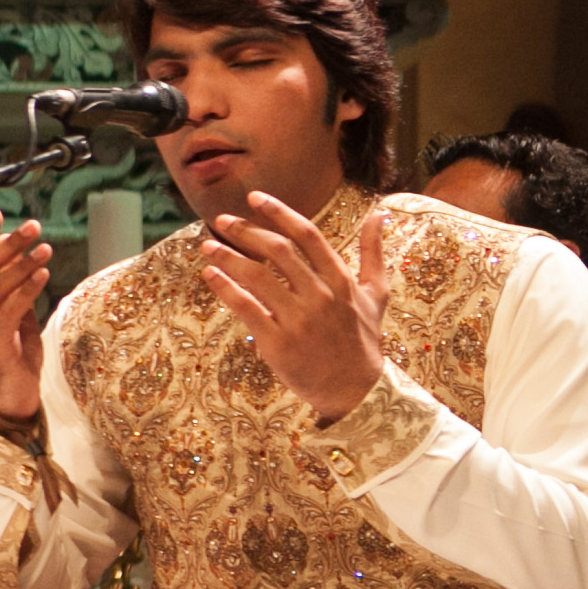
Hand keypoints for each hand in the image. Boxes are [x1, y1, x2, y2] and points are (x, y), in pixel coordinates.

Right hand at [0, 208, 54, 424]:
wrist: (10, 396)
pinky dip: (26, 291)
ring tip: (45, 248)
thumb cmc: (14, 354)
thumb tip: (21, 254)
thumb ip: (14, 288)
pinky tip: (42, 275)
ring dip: (23, 264)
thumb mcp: (16, 315)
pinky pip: (10, 311)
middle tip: (32, 226)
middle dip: (8, 244)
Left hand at [201, 193, 389, 425]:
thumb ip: (373, 252)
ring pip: (257, 277)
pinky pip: (246, 308)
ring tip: (207, 246)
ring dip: (228, 257)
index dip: (279, 213)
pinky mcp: (278, 342)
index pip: (307, 236)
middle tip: (222, 220)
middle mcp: (320, 295)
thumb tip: (380, 214)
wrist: (356, 390)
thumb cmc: (363, 339)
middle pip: (278, 251)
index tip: (254, 198)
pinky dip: (225, 288)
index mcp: (341, 280)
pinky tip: (210, 275)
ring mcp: (299, 319)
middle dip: (246, 231)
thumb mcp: (375, 294)